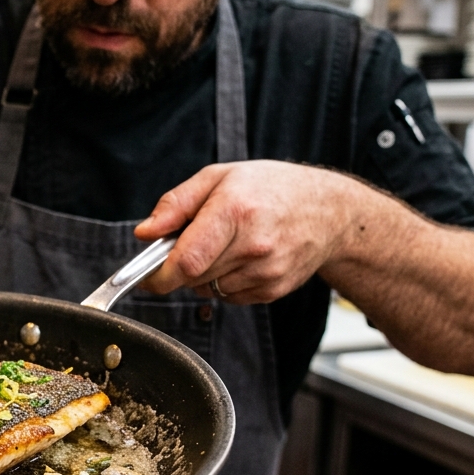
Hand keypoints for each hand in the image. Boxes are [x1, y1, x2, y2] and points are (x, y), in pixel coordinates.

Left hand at [134, 161, 358, 303]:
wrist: (329, 210)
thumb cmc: (271, 188)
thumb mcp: (218, 178)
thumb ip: (175, 205)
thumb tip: (145, 233)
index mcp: (234, 212)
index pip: (186, 261)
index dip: (158, 276)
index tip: (146, 276)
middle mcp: (253, 246)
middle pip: (193, 277)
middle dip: (181, 265)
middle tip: (195, 240)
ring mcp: (267, 272)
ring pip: (209, 290)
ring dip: (205, 274)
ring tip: (226, 244)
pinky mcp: (274, 290)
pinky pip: (230, 297)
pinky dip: (226, 282)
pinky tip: (242, 257)